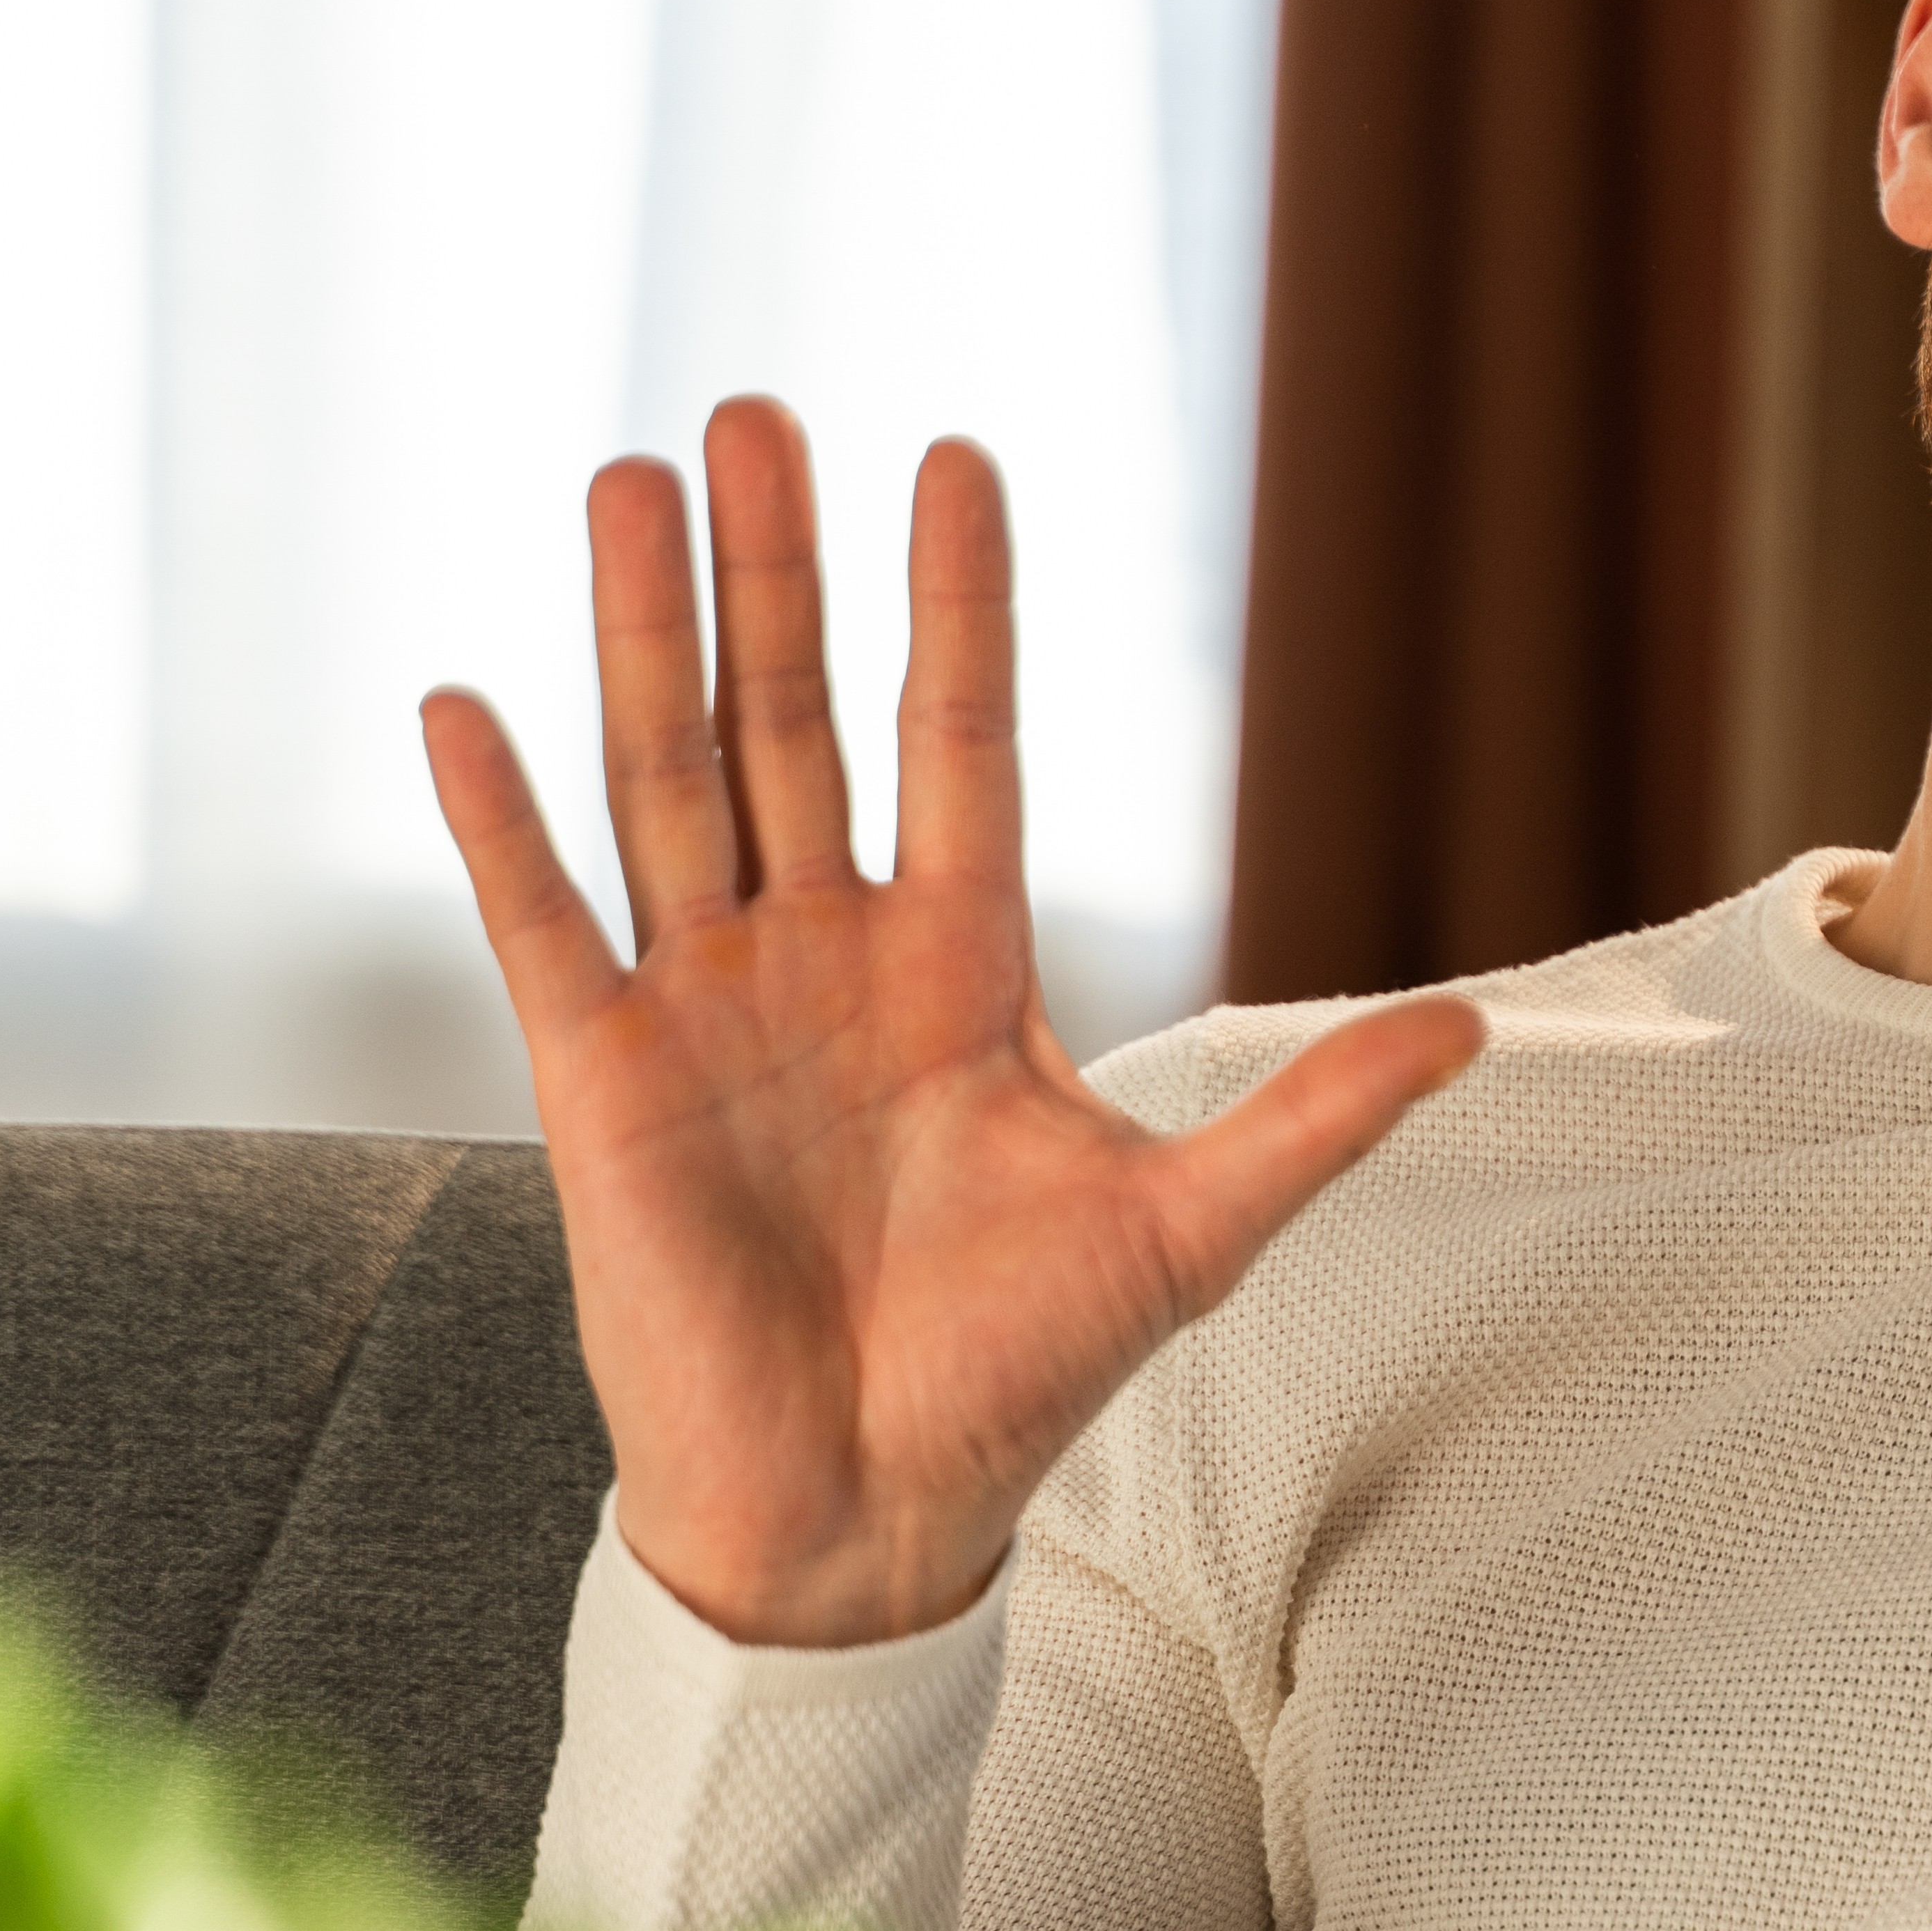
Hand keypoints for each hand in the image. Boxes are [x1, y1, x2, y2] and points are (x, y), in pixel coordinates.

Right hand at [423, 400, 1483, 1646]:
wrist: (872, 1514)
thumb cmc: (1019, 1379)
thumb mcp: (1188, 1232)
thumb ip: (1313, 1119)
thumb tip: (1469, 1033)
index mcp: (960, 969)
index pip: (960, 741)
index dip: (955, 608)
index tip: (954, 457)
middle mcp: (825, 957)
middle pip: (797, 720)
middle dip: (781, 571)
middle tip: (758, 415)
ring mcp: (706, 1006)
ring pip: (669, 775)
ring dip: (644, 633)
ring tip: (630, 480)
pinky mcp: (601, 1079)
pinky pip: (541, 920)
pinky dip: (500, 817)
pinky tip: (462, 702)